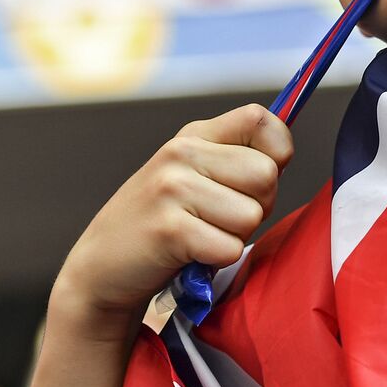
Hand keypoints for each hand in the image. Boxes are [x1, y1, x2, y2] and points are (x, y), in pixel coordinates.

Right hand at [51, 104, 292, 334]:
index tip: (255, 179)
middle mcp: (181, 153)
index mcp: (195, 135)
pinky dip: (217, 259)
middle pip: (267, 175)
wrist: (103, 266)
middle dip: (258, 205)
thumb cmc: (167, 222)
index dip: (278, 152)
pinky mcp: (169, 229)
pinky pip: (230, 248)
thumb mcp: (195, 175)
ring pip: (252, 215)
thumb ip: (238, 160)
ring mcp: (171, 188)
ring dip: (236, 236)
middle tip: (220, 218)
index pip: (262, 119)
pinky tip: (190, 254)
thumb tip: (284, 155)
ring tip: (202, 235)